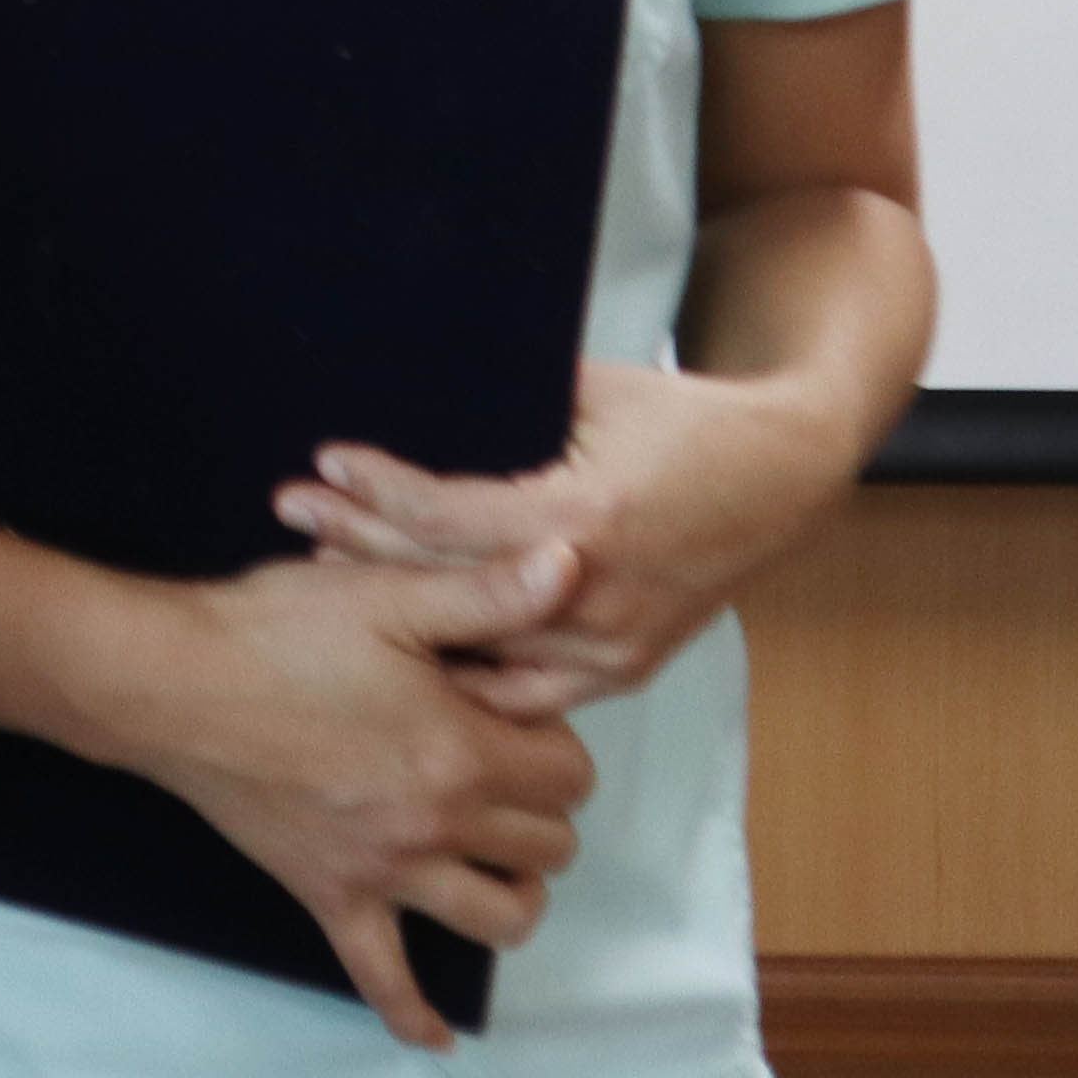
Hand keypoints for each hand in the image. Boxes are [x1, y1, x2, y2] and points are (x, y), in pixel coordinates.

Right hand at [55, 542, 594, 1050]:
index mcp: (461, 751)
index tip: (510, 711)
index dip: (551, 739)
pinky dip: (415, 1014)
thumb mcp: (386, 594)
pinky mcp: (332, 898)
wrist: (170, 682)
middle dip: (539, 806)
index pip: (569, 774)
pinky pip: (383, 979)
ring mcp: (385, 872)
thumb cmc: (274, 631)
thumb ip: (488, 593)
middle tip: (497, 763)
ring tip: (491, 853)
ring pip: (498, 917)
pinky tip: (437, 1033)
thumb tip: (575, 562)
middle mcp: (436, 826)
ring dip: (513, 891)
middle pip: (548, 847)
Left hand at [282, 358, 870, 713]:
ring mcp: (611, 646)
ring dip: (400, 614)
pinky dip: (464, 677)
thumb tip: (418, 383)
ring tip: (326, 577)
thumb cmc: (687, 421)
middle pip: (446, 584)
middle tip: (293, 512)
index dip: (379, 492)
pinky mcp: (624, 668)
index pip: (448, 517)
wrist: (784, 476)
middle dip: (360, 546)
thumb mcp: (595, 390)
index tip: (326, 462)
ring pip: (478, 649)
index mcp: (585, 520)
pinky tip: (404, 656)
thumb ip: (508, 402)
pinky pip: (525, 694)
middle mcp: (593, 597)